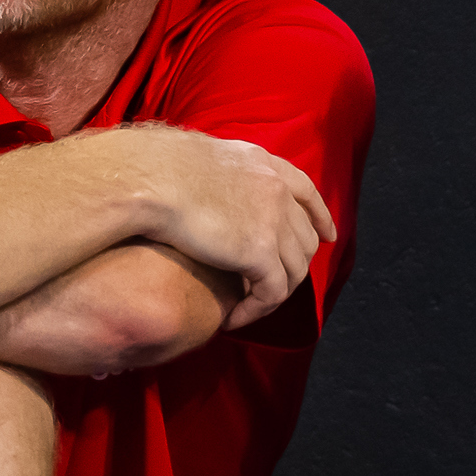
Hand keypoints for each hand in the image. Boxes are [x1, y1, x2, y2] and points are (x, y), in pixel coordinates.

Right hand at [125, 126, 333, 333]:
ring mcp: (272, 220)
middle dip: (294, 264)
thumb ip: (219, 174)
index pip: (306, 191)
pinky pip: (272, 293)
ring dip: (274, 293)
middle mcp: (275, 189)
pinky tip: (235, 318)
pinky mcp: (259, 252)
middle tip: (271, 285)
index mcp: (262, 163)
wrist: (147, 178)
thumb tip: (207, 188)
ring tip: (248, 307)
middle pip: (304, 237)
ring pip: (294, 270)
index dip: (320, 217)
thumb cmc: (153, 167)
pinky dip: (257, 310)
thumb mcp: (200, 157)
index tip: (328, 236)